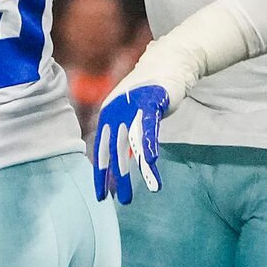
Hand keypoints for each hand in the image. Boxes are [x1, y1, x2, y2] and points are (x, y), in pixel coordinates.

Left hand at [93, 82, 172, 202]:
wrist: (165, 65)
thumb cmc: (148, 94)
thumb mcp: (133, 117)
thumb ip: (127, 137)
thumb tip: (122, 160)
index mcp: (107, 119)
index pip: (100, 152)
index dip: (100, 174)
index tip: (101, 195)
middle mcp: (115, 115)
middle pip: (114, 152)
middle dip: (116, 178)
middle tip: (117, 200)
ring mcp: (131, 109)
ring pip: (130, 145)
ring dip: (134, 170)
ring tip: (136, 188)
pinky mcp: (149, 103)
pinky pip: (148, 128)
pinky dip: (148, 145)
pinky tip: (150, 162)